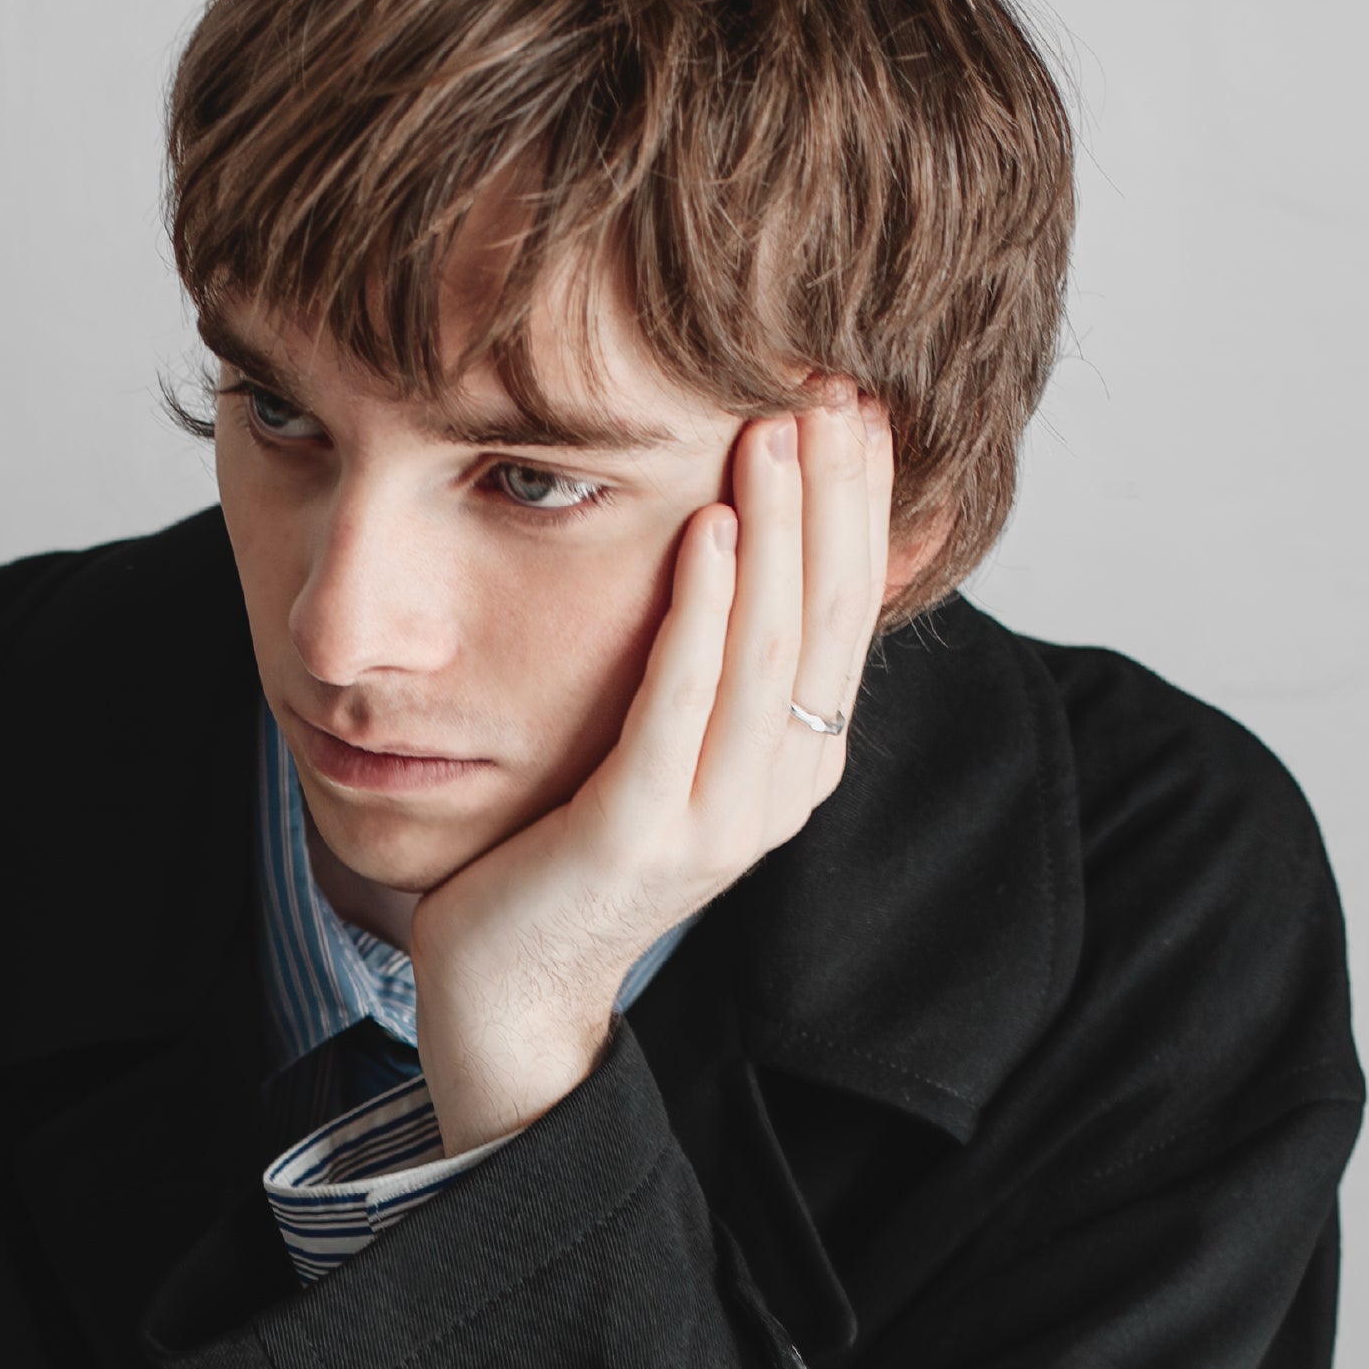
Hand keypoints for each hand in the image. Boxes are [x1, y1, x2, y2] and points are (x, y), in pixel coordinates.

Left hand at [405, 383, 896, 1151]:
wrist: (508, 988)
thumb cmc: (568, 847)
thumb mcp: (662, 739)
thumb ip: (712, 658)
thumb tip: (742, 524)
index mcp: (797, 762)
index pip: (850, 607)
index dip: (861, 498)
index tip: (853, 393)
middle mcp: (778, 791)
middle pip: (829, 615)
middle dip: (834, 492)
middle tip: (827, 380)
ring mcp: (717, 820)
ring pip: (772, 651)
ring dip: (778, 530)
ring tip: (770, 426)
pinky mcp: (642, 834)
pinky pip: (684, 705)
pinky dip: (703, 614)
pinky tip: (705, 530)